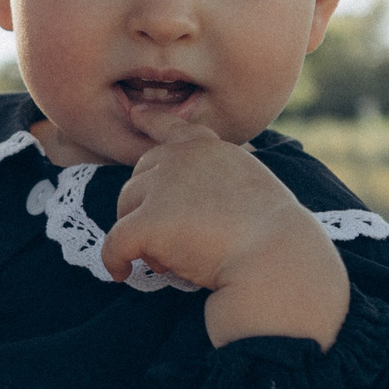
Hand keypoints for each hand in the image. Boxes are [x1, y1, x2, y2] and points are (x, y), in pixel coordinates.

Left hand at [104, 107, 349, 348]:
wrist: (275, 260)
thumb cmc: (274, 237)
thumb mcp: (252, 189)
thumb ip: (220, 183)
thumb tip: (187, 205)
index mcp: (211, 150)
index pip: (175, 128)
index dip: (152, 121)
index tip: (136, 114)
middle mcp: (181, 159)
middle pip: (140, 177)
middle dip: (145, 206)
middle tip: (170, 242)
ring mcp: (162, 188)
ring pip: (125, 210)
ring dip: (137, 235)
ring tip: (166, 262)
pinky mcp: (148, 222)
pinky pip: (115, 243)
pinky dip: (113, 260)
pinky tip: (121, 274)